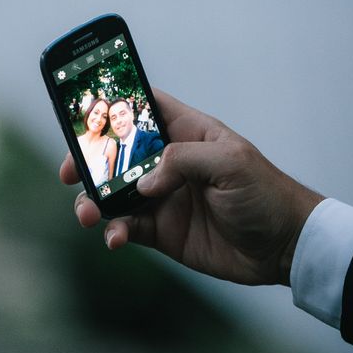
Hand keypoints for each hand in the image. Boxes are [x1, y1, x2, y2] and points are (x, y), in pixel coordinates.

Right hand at [60, 89, 323, 285]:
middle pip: (116, 153)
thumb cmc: (265, 193)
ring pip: (113, 194)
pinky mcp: (161, 230)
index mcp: (186, 133)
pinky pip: (126, 227)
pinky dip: (114, 232)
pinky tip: (115, 238)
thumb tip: (142, 183)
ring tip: (88, 215)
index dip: (113, 106)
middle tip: (70, 172)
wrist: (282, 246)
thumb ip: (182, 161)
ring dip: (94, 202)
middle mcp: (168, 162)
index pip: (143, 108)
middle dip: (88, 160)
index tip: (82, 112)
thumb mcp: (230, 162)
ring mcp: (162, 197)